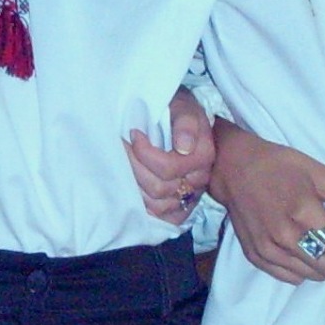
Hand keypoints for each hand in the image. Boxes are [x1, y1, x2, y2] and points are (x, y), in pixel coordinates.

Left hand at [126, 88, 215, 224]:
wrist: (185, 121)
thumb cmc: (181, 111)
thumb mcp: (185, 106)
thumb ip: (186, 122)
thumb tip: (183, 146)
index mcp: (203, 156)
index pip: (168, 168)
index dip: (144, 153)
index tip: (133, 134)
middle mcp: (199, 180)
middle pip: (158, 188)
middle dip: (133, 167)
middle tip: (120, 147)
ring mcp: (190, 196)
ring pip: (156, 206)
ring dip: (133, 186)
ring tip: (123, 165)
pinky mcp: (181, 207)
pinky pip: (161, 219)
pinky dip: (144, 209)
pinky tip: (132, 190)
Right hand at [213, 119, 324, 283]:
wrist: (235, 167)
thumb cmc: (283, 166)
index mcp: (306, 214)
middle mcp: (286, 238)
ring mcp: (269, 251)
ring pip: (314, 277)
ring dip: (322, 260)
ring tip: (313, 233)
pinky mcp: (256, 257)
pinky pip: (292, 278)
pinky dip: (302, 266)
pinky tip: (297, 242)